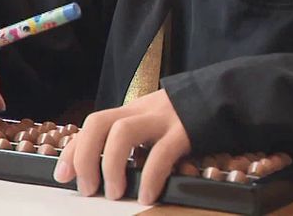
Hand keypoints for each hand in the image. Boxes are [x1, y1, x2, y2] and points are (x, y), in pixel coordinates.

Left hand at [53, 90, 191, 204]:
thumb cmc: (189, 120)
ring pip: (123, 131)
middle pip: (99, 122)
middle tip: (87, 188)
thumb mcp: (156, 125)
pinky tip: (148, 194)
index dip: (74, 149)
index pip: (94, 123)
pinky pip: (162, 152)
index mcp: (133, 110)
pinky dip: (151, 176)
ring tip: (115, 193)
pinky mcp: (186, 130)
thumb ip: (136, 140)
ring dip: (111, 165)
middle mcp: (143, 110)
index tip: (63, 174)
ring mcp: (163, 118)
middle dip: (86, 156)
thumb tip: (108, 172)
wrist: (229, 98)